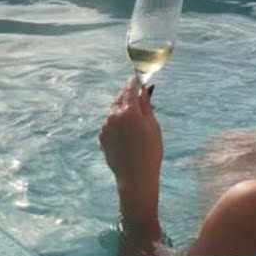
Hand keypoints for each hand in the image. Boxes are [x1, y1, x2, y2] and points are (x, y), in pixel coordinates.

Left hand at [99, 77, 162, 224]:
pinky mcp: (102, 137)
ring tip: (134, 118)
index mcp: (129, 112)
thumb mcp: (153, 127)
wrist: (135, 177)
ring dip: (122, 109)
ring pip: (113, 111)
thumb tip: (143, 91)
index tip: (137, 78)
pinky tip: (127, 132)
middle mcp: (114, 117)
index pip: (130, 90)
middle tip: (137, 95)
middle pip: (120, 98)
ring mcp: (106, 127)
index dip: (134, 83)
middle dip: (127, 95)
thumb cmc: (150, 152)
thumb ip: (146, 106)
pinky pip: (109, 123)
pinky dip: (117, 122)